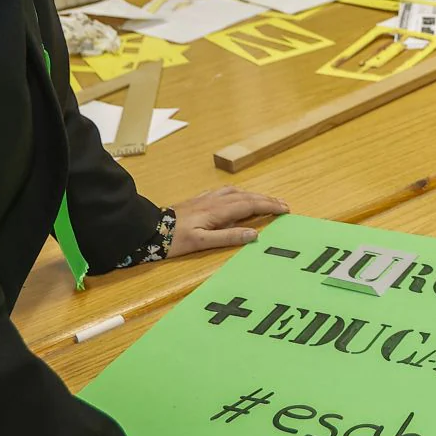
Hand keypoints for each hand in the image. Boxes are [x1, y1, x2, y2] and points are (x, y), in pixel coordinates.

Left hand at [167, 186, 288, 259]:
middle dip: (267, 200)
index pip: (251, 205)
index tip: (285, 209)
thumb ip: (229, 237)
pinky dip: (238, 194)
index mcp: (219, 211)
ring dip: (254, 195)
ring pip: (236, 192)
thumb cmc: (175, 239)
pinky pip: (224, 192)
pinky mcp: (199, 200)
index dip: (269, 206)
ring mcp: (207, 199)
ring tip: (265, 200)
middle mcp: (215, 201)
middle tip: (283, 205)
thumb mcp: (202, 242)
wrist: (149, 228)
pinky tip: (236, 196)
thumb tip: (254, 235)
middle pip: (247, 197)